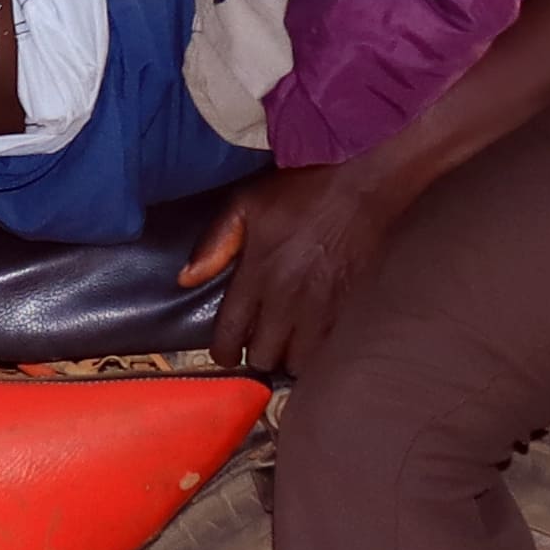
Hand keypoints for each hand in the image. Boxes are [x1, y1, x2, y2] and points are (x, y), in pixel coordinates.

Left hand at [185, 160, 413, 376]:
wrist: (363, 188)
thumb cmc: (304, 191)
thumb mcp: (247, 204)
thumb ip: (215, 243)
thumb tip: (186, 278)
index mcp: (258, 274)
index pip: (231, 333)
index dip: (223, 352)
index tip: (225, 351)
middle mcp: (287, 298)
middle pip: (264, 356)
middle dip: (255, 355)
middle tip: (256, 343)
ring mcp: (321, 307)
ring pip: (298, 361)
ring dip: (287, 356)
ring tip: (285, 343)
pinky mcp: (348, 308)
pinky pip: (326, 348)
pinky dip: (315, 350)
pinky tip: (310, 336)